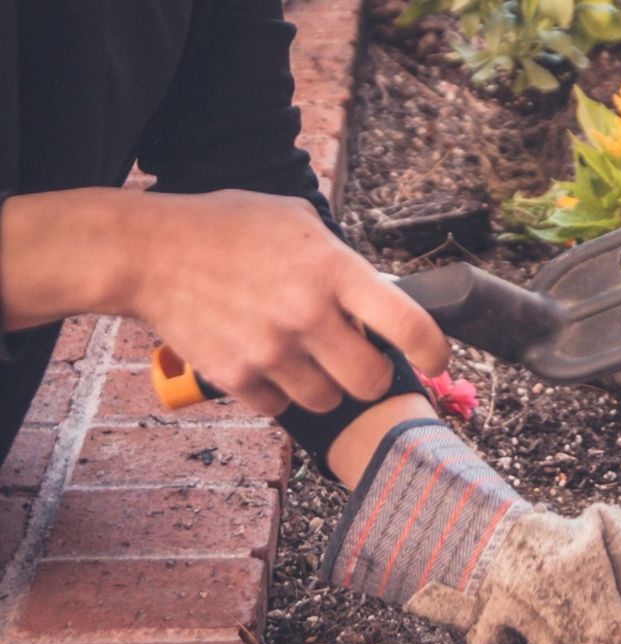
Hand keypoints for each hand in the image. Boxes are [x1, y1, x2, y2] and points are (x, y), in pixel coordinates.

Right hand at [0, 187, 447, 416]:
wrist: (148, 252)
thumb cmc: (228, 229)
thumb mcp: (297, 222)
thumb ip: (343, 262)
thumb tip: (384, 296)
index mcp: (333, 270)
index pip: (409, 325)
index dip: (433, 351)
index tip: (435, 359)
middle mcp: (308, 314)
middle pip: (371, 381)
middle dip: (370, 375)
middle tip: (357, 360)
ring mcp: (271, 350)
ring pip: (327, 400)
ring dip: (324, 386)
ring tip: (303, 356)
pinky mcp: (237, 376)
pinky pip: (279, 408)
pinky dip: (277, 394)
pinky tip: (264, 361)